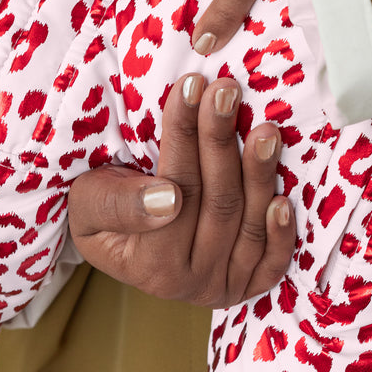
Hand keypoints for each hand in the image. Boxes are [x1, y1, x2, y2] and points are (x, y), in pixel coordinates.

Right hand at [68, 73, 295, 304]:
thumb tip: (168, 199)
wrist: (118, 239)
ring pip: (249, 223)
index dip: (184, 135)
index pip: (178, 190)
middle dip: (221, 140)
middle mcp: (190, 284)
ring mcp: (223, 286)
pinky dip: (282, 232)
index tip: (190, 86)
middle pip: (218, 203)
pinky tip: (284, 197)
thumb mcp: (87, 204)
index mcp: (149, 267)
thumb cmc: (100, 209)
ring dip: (260, 172)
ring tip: (265, 128)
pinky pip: (273, 261)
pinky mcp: (250, 284)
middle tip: (226, 89)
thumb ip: (118, 205)